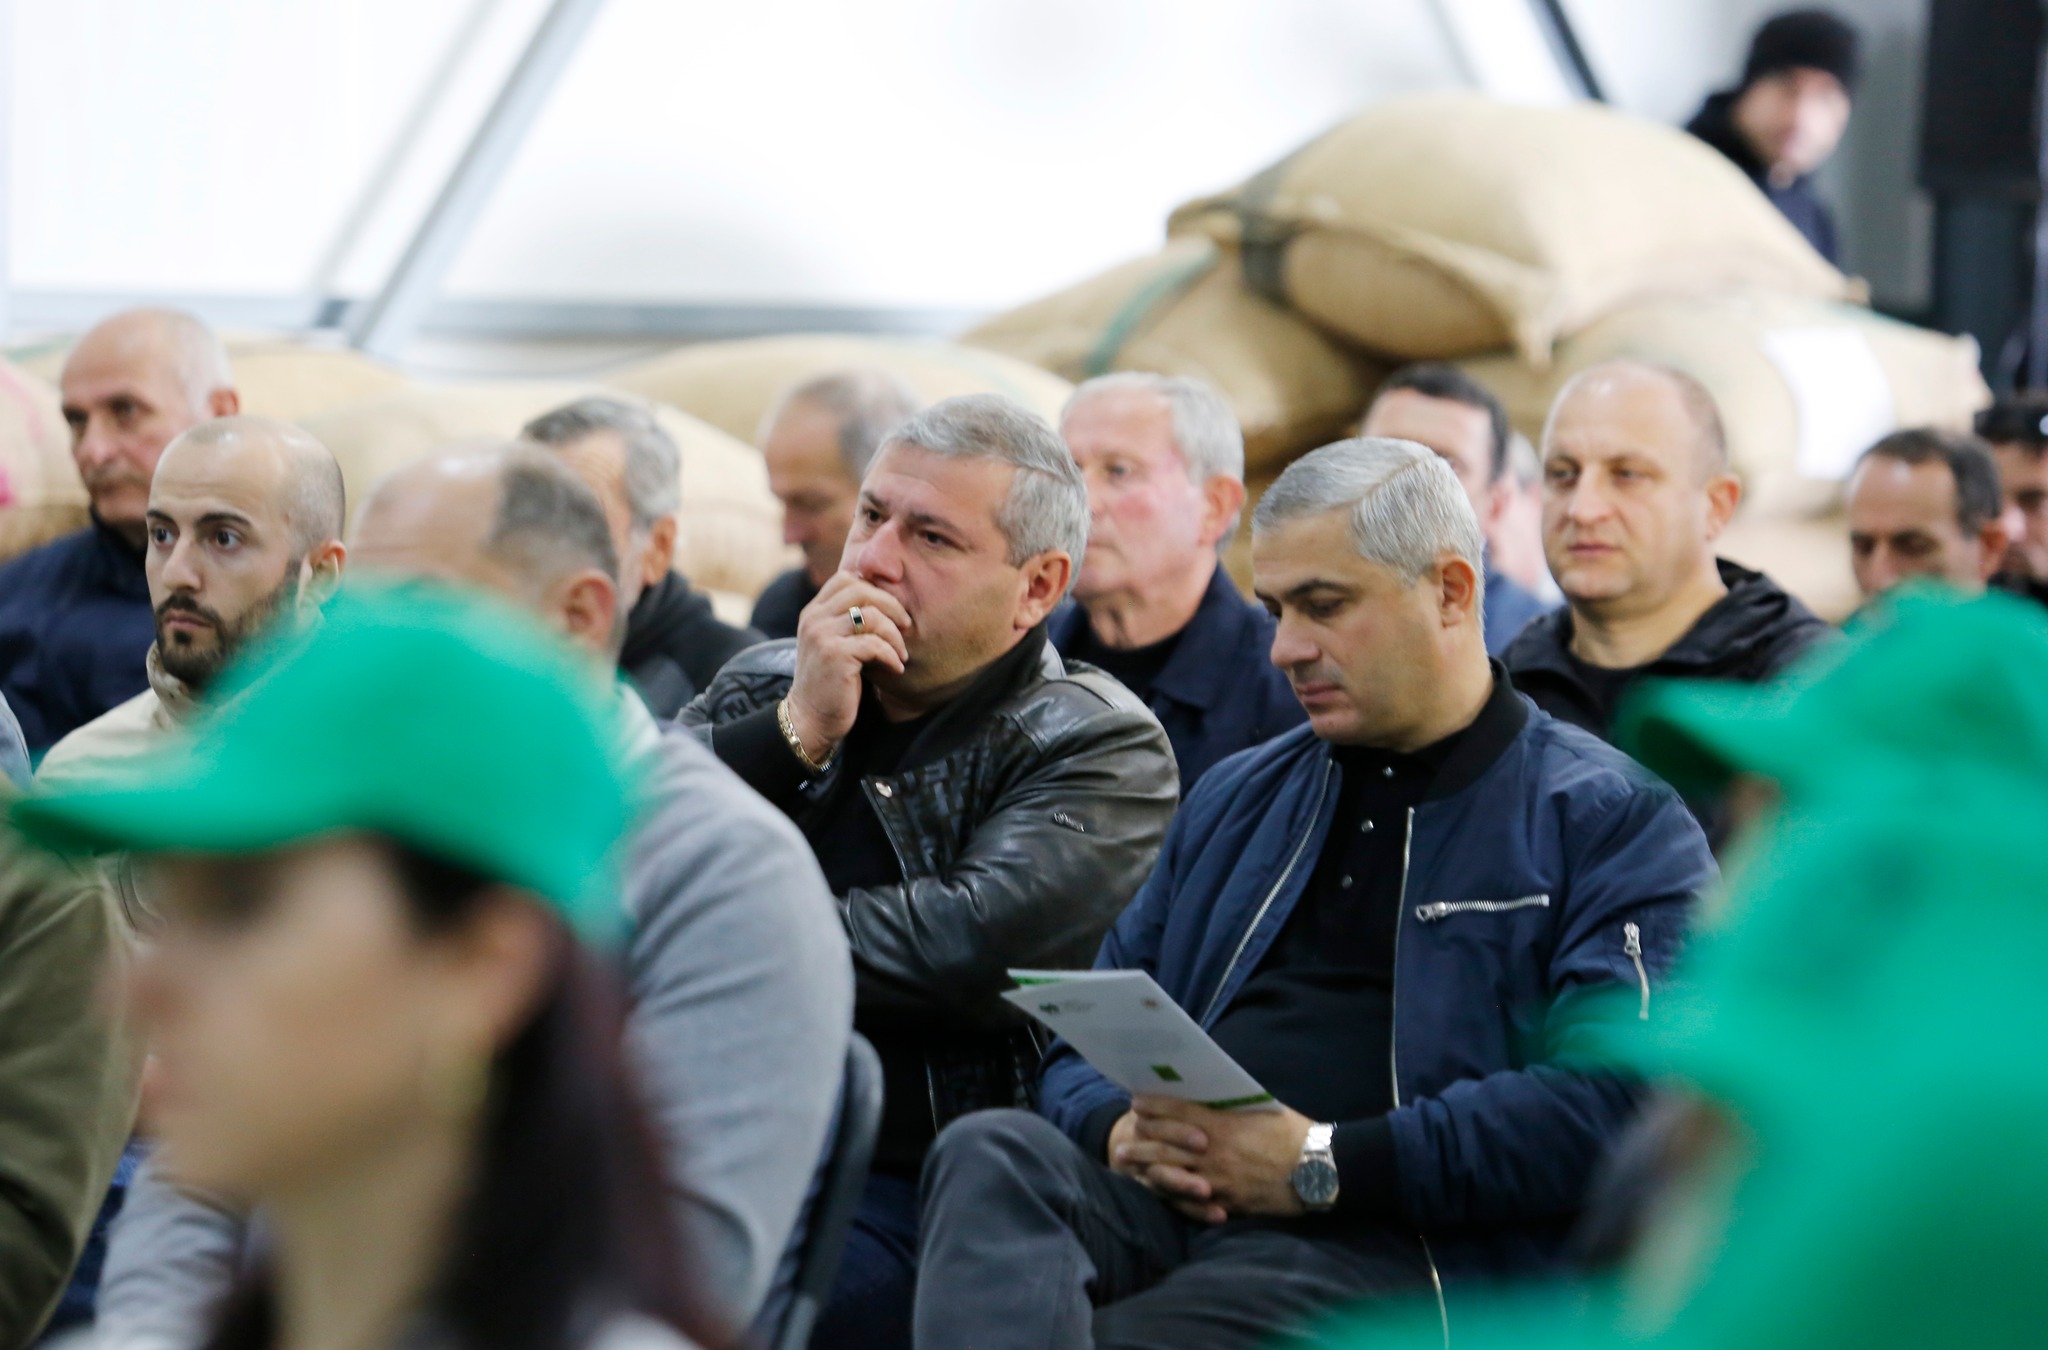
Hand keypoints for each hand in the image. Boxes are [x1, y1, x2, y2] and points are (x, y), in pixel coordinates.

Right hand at [784, 573, 912, 761]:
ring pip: (871, 616)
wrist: (810, 719)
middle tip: (906, 627)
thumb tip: (886, 600)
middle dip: (892, 606)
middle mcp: (814, 619)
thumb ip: (848, 621)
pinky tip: (895, 669)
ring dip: (894, 636)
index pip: (846, 579)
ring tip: (900, 654)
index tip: (892, 611)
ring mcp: (822, 635)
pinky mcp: (834, 655)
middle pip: (861, 590)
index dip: (876, 589)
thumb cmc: (831, 682)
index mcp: (813, 612)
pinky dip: (891, 656)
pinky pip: (875, 644)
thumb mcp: (833, 644)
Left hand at [1111, 1097, 1312, 1222]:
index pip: (1178, 1112)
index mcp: (1224, 1124)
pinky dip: (1169, 1194)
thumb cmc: (1293, 1134)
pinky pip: (1190, 1200)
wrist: (1317, 1170)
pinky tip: (1155, 1189)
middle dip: (1140, 1142)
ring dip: (1146, 1168)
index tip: (1136, 1103)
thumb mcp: (1261, 1110)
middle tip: (1121, 1140)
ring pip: (1171, 1174)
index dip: (1154, 1107)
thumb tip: (1209, 1096)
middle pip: (1166, 1146)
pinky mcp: (1226, 1202)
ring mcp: (1218, 1180)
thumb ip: (1231, 1107)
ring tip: (1127, 1165)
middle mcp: (1215, 1152)